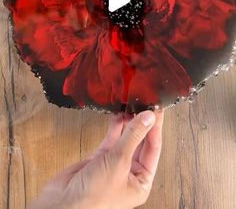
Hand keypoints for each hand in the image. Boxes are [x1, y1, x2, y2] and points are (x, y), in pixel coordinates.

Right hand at [29, 110, 163, 208]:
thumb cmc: (94, 197)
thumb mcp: (118, 162)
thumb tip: (149, 117)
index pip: (153, 149)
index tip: (156, 109)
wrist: (63, 204)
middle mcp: (129, 173)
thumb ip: (133, 136)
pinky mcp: (99, 159)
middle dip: (142, 124)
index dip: (155, 128)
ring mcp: (113, 165)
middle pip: (140, 143)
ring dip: (128, 123)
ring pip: (125, 139)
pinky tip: (119, 114)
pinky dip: (115, 127)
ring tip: (132, 104)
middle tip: (144, 103)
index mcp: (141, 182)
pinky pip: (111, 139)